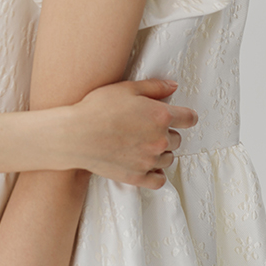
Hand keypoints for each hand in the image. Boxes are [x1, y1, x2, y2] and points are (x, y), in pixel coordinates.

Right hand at [70, 79, 196, 188]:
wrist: (76, 135)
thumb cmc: (98, 108)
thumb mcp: (126, 88)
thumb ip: (154, 87)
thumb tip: (173, 86)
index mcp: (161, 116)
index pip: (189, 118)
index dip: (185, 116)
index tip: (180, 116)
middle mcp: (160, 140)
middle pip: (178, 139)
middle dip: (167, 132)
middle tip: (147, 127)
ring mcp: (150, 160)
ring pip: (168, 158)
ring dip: (161, 151)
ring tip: (142, 143)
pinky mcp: (138, 177)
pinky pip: (159, 180)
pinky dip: (156, 172)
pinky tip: (146, 164)